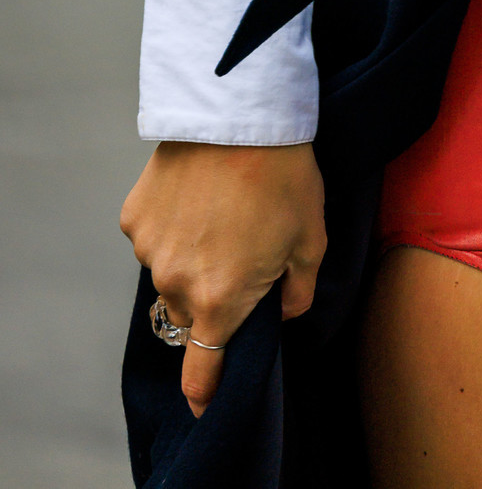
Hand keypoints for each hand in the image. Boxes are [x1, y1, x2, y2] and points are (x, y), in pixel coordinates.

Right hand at [121, 142, 326, 417]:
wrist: (240, 113)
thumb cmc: (284, 176)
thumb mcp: (311, 239)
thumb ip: (297, 291)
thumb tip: (282, 310)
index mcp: (221, 300)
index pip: (203, 366)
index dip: (204, 391)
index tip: (203, 404)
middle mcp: (176, 284)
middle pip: (190, 312)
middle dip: (211, 297)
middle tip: (239, 252)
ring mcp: (149, 250)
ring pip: (168, 273)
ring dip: (189, 258)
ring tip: (220, 211)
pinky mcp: (132, 217)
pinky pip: (152, 237)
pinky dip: (170, 226)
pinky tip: (196, 193)